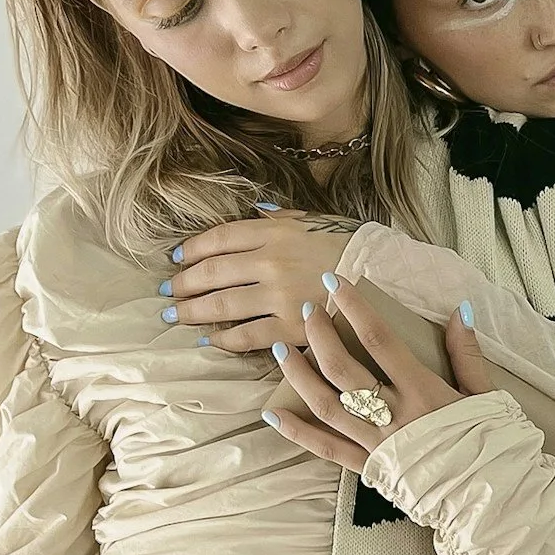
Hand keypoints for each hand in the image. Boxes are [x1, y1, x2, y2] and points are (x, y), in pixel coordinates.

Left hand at [165, 208, 358, 352]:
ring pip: (221, 306)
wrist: (386, 279)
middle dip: (184, 283)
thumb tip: (257, 212)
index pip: (218, 238)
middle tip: (169, 292)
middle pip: (211, 272)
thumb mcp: (316, 221)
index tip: (176, 259)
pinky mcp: (290, 327)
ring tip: (176, 316)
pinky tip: (210, 342)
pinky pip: (246, 336)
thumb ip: (282, 218)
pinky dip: (223, 341)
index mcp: (274, 232)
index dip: (191, 249)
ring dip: (193, 312)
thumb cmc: (351, 248)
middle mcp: (270, 261)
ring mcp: (279, 296)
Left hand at [264, 275, 495, 473]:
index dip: (355, 308)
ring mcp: (377, 444)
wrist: (493, 501)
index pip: (379, 340)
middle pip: (343, 369)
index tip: (336, 283)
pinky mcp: (370, 469)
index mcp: (423, 392)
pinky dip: (297, 432)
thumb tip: (459, 311)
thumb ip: (468, 355)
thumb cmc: (496, 447)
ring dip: (299, 375)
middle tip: (307, 310)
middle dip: (319, 336)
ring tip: (281, 350)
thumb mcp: (487, 396)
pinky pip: (326, 449)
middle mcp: (393, 416)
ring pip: (326, 404)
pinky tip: (274, 414)